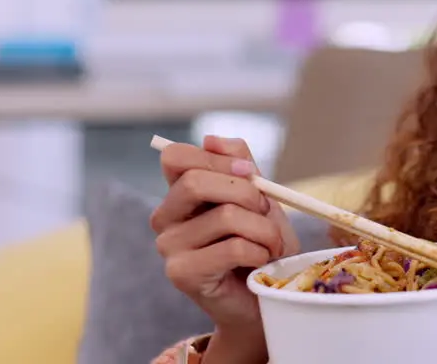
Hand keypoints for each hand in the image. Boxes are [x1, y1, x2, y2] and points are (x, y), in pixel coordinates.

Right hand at [151, 136, 299, 355]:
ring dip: (263, 229)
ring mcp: (168, 247)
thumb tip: (212, 140)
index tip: (249, 173)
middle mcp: (165, 217)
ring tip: (271, 243)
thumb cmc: (262, 245)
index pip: (175, 157)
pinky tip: (261, 262)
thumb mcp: (258, 197)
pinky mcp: (182, 274)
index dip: (215, 159)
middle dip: (246, 193)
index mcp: (180, 193)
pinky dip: (260, 251)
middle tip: (266, 212)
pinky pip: (232, 246)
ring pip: (225, 216)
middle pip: (195, 181)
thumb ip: (239, 164)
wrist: (266, 297)